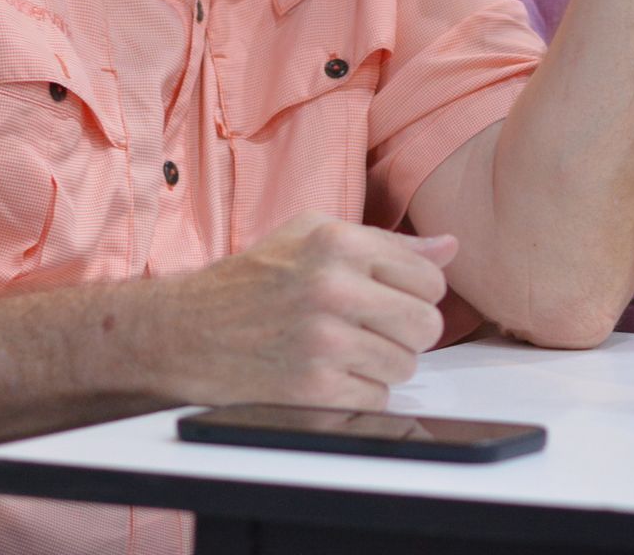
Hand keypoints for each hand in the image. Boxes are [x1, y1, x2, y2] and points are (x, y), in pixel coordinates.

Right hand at [143, 212, 456, 409]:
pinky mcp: (313, 389)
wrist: (184, 332)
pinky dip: (358, 393)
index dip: (416, 294)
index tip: (391, 299)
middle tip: (371, 329)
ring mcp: (323, 342)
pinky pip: (376, 399)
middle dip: (405, 332)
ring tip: (344, 350)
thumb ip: (385, 243)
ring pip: (405, 365)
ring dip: (382, 365)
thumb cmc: (249, 282)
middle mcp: (332, 288)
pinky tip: (326, 374)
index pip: (429, 278)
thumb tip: (449, 248)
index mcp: (337, 243)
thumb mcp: (311, 236)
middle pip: (426, 325)